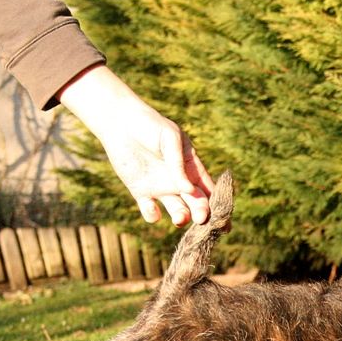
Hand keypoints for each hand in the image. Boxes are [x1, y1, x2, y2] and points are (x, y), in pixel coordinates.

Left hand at [58, 64, 212, 225]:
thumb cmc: (150, 125)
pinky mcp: (141, 192)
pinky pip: (151, 211)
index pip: (210, 189)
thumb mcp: (170, 139)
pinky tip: (151, 208)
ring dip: (181, 217)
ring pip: (177, 210)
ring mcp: (161, 188)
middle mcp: (180, 182)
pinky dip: (152, 215)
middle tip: (201, 219)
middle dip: (202, 213)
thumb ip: (179, 164)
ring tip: (180, 219)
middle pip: (197, 203)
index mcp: (192, 168)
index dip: (218, 203)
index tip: (222, 214)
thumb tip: (187, 190)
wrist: (119, 121)